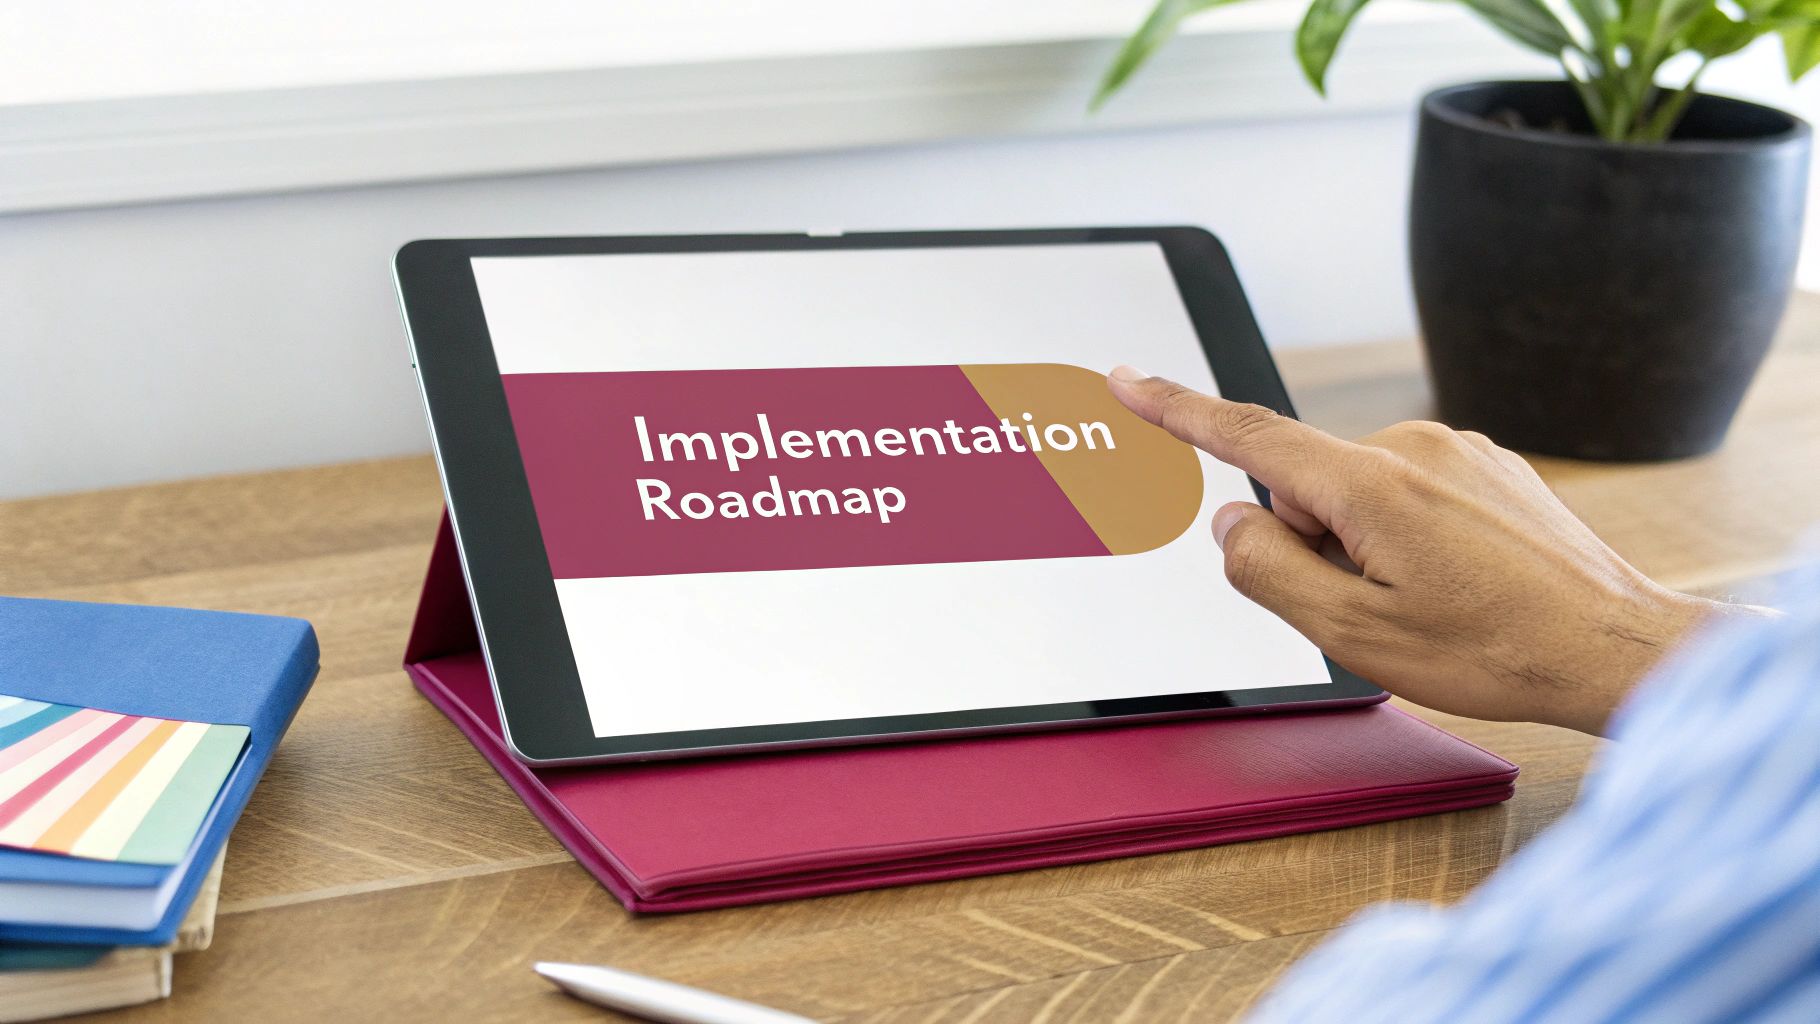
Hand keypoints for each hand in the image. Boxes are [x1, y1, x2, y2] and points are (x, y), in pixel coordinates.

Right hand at [1107, 366, 1723, 734]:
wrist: (1616, 645)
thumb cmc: (1495, 649)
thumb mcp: (1353, 634)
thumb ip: (1268, 572)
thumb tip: (1233, 525)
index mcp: (1368, 482)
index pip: (1245, 435)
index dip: (1175, 409)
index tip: (1126, 379)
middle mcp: (1412, 445)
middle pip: (1305, 489)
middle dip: (1314, 546)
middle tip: (1380, 610)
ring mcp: (1456, 450)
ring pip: (1356, 496)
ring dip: (1365, 547)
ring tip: (1434, 604)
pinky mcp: (1486, 465)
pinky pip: (1407, 494)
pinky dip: (1409, 537)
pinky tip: (1462, 584)